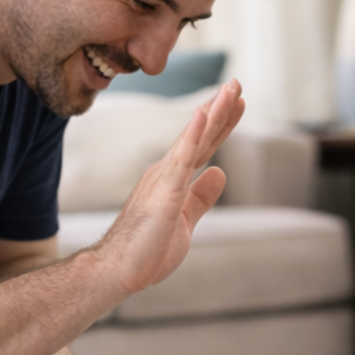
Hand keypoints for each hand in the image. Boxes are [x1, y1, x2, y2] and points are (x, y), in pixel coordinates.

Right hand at [93, 78, 245, 296]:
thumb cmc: (147, 249)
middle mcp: (167, 173)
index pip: (203, 146)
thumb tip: (220, 171)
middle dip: (220, 109)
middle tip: (237, 83)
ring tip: (230, 90)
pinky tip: (203, 116)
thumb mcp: (185, 220)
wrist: (117, 271)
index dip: (221, 124)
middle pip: (200, 136)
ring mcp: (164, 181)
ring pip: (193, 140)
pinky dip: (192, 136)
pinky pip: (181, 161)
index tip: (238, 102)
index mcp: (173, 180)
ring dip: (212, 114)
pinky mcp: (163, 194)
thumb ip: (201, 197)